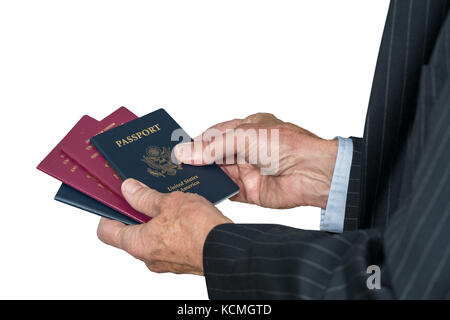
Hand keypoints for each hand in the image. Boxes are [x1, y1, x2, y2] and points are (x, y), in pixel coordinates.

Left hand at [97, 178, 231, 274]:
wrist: (227, 249)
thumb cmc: (198, 229)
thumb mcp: (168, 202)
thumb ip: (145, 197)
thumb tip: (128, 189)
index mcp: (138, 244)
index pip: (107, 232)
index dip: (108, 214)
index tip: (114, 200)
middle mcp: (149, 257)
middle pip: (131, 234)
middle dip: (136, 213)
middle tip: (143, 194)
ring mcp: (167, 261)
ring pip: (154, 238)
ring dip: (158, 220)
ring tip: (168, 201)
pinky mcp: (183, 260)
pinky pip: (171, 242)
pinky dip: (173, 229)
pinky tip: (184, 213)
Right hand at [174, 113, 337, 208]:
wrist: (310, 172)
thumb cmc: (286, 144)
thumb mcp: (244, 136)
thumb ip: (213, 147)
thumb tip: (184, 152)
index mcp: (246, 129)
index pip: (214, 134)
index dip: (196, 141)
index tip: (176, 149)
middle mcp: (245, 149)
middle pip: (213, 155)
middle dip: (195, 160)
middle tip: (172, 166)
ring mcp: (246, 170)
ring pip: (217, 174)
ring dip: (202, 177)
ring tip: (178, 179)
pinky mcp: (249, 191)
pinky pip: (225, 192)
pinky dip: (213, 192)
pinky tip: (197, 192)